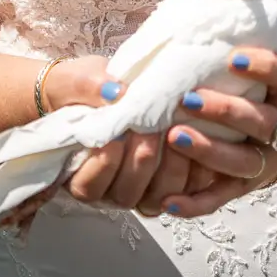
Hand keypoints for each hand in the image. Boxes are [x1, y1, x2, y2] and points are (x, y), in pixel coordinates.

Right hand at [0, 57, 190, 221]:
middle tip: (151, 130)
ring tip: (174, 133)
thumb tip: (116, 93)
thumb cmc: (86, 86)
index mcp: (81, 170)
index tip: (116, 135)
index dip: (104, 164)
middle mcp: (110, 186)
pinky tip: (197, 141)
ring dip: (168, 169)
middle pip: (125, 195)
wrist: (114, 84)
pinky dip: (194, 171)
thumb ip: (91, 88)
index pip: (89, 187)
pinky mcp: (170, 178)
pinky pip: (186, 190)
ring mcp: (140, 186)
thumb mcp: (80, 79)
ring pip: (156, 198)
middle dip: (140, 162)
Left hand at [152, 48, 276, 217]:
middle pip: (262, 122)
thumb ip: (234, 46)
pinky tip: (168, 201)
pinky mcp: (241, 188)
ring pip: (242, 161)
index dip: (265, 67)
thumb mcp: (256, 68)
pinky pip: (219, 198)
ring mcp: (262, 160)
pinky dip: (195, 203)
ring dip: (209, 150)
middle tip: (188, 98)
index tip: (232, 58)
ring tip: (174, 137)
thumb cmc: (252, 92)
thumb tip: (202, 2)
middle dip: (226, 110)